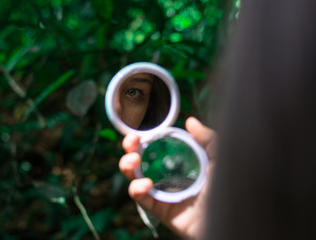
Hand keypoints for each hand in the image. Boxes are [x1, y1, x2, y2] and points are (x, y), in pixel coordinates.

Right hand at [119, 117, 216, 238]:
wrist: (231, 217)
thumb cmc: (228, 188)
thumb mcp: (220, 158)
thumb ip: (208, 139)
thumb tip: (191, 122)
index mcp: (178, 162)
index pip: (155, 148)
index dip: (143, 139)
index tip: (139, 133)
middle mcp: (167, 176)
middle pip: (140, 161)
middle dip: (130, 150)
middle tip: (131, 143)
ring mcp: (162, 193)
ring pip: (135, 178)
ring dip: (128, 167)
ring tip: (132, 161)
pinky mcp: (161, 210)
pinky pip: (142, 199)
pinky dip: (137, 189)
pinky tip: (145, 183)